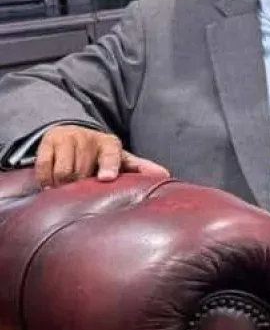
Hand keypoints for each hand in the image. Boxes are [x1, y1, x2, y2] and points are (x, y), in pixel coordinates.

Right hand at [34, 125, 169, 188]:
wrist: (72, 133)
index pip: (110, 154)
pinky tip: (52, 187)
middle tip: (82, 196)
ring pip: (63, 172)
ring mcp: (66, 139)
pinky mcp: (47, 143)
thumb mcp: (121, 158)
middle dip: (81, 186)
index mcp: (109, 143)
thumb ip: (139, 167)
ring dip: (64, 187)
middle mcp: (87, 138)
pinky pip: (44, 168)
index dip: (109, 166)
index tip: (107, 178)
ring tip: (68, 193)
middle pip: (81, 170)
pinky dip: (46, 181)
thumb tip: (166, 175)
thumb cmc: (102, 153)